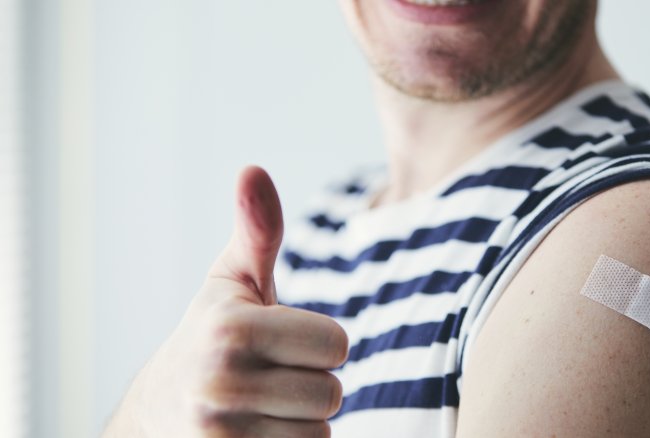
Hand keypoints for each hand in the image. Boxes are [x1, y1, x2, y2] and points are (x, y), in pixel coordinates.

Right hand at [105, 166, 347, 436]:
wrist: (157, 412)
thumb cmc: (213, 334)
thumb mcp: (233, 281)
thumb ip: (257, 230)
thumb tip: (253, 168)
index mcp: (230, 331)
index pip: (338, 344)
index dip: (319, 342)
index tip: (283, 340)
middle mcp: (221, 386)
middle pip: (333, 393)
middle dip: (312, 382)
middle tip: (271, 375)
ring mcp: (222, 436)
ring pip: (320, 431)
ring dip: (302, 419)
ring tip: (262, 404)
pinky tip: (259, 432)